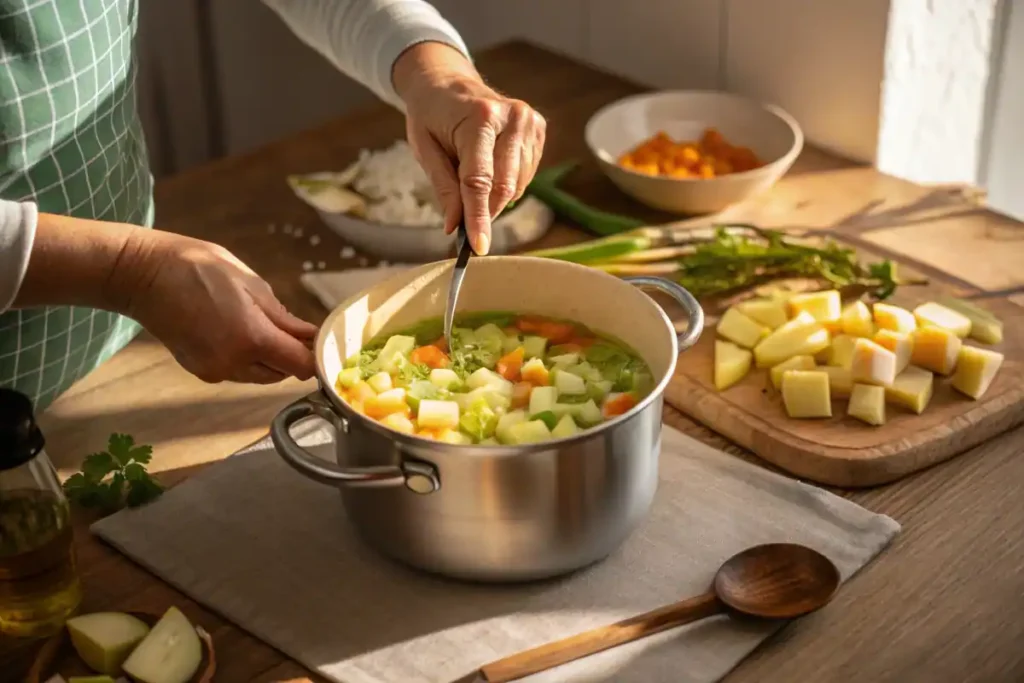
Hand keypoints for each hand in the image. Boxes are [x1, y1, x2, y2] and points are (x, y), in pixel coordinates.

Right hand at [114, 229, 317, 384]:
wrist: (143, 275)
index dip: (316, 356)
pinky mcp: (200, 372)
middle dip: (292, 356)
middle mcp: (233, 364)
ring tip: (260, 325)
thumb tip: (310, 336)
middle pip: (282, 373)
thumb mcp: (251, 286)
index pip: (302, 365)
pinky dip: (246, 359)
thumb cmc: (198, 268)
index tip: (321, 342)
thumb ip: (284, 318)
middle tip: (291, 329)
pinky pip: (238, 372)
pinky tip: (236, 332)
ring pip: (260, 376)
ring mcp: (214, 371)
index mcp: (252, 339)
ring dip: (269, 359)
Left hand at [394, 42, 546, 254]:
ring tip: (472, 180)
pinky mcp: (538, 129)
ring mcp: (529, 122)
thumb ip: (444, 188)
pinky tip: (491, 170)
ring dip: (494, 198)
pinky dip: (507, 184)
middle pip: (504, 186)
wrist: (446, 81)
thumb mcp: (425, 150)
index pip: (479, 181)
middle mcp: (511, 117)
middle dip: (486, 213)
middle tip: (469, 227)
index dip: (479, 218)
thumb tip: (455, 227)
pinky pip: (526, 175)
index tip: (479, 247)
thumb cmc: (431, 115)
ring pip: (516, 185)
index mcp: (479, 118)